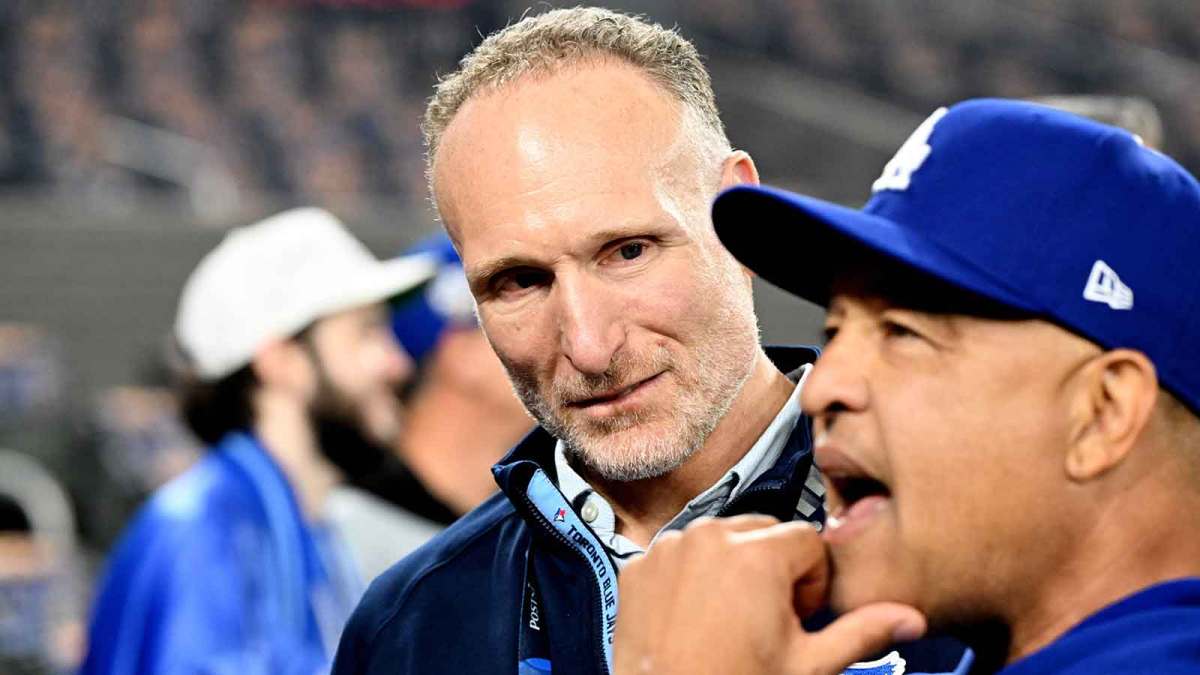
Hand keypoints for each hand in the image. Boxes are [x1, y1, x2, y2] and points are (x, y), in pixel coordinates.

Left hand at [613, 515, 925, 674]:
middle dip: (774, 570)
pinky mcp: (640, 566)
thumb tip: (908, 618)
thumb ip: (861, 632)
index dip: (812, 582)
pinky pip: (680, 555)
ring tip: (731, 622)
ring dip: (733, 570)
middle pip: (764, 532)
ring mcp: (669, 550)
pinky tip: (696, 619)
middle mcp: (709, 539)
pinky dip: (691, 578)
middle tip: (767, 622)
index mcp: (756, 553)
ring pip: (721, 540)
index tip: (799, 616)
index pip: (808, 540)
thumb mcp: (808, 666)